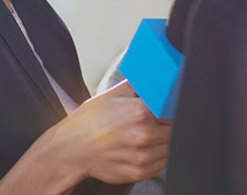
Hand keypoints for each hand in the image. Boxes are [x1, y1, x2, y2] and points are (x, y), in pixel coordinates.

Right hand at [0, 81, 169, 192]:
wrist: (71, 149)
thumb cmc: (89, 121)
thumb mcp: (112, 95)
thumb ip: (139, 85)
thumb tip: (157, 74)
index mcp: (139, 112)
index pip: (174, 109)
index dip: (173, 108)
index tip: (168, 108)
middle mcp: (144, 135)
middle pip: (175, 129)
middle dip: (168, 124)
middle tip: (154, 121)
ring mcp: (143, 156)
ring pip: (170, 147)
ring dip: (164, 140)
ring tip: (145, 135)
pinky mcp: (140, 172)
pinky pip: (162, 163)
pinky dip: (158, 156)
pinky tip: (141, 148)